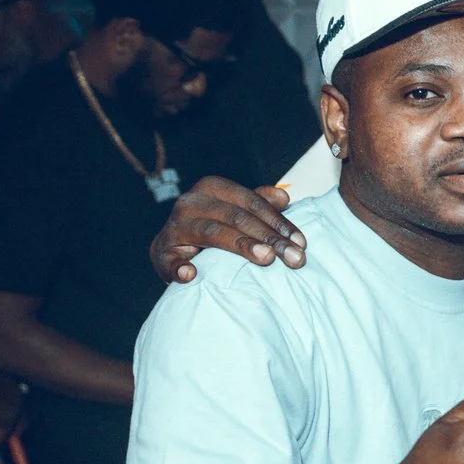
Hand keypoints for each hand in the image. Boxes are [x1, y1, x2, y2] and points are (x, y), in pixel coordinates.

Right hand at [149, 177, 305, 282]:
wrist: (172, 249)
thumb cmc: (212, 227)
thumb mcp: (235, 211)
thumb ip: (258, 203)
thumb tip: (284, 197)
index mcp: (212, 188)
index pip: (251, 202)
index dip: (278, 221)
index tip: (301, 242)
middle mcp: (191, 202)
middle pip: (237, 218)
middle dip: (270, 238)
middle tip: (294, 258)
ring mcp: (175, 227)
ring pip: (213, 232)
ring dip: (242, 246)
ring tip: (267, 259)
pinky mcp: (162, 252)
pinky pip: (170, 260)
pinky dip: (179, 267)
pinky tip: (191, 275)